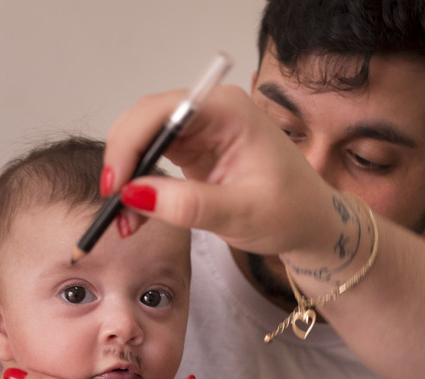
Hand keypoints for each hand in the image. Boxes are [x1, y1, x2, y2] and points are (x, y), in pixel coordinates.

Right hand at [102, 86, 346, 263]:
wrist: (310, 223)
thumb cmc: (291, 212)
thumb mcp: (242, 213)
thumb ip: (189, 204)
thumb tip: (135, 194)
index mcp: (228, 110)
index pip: (162, 111)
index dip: (130, 143)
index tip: (116, 184)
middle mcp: (211, 111)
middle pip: (145, 121)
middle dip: (123, 162)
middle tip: (113, 206)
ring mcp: (201, 128)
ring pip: (143, 140)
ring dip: (127, 178)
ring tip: (125, 221)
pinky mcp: (194, 149)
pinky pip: (153, 158)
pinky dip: (139, 186)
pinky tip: (137, 215)